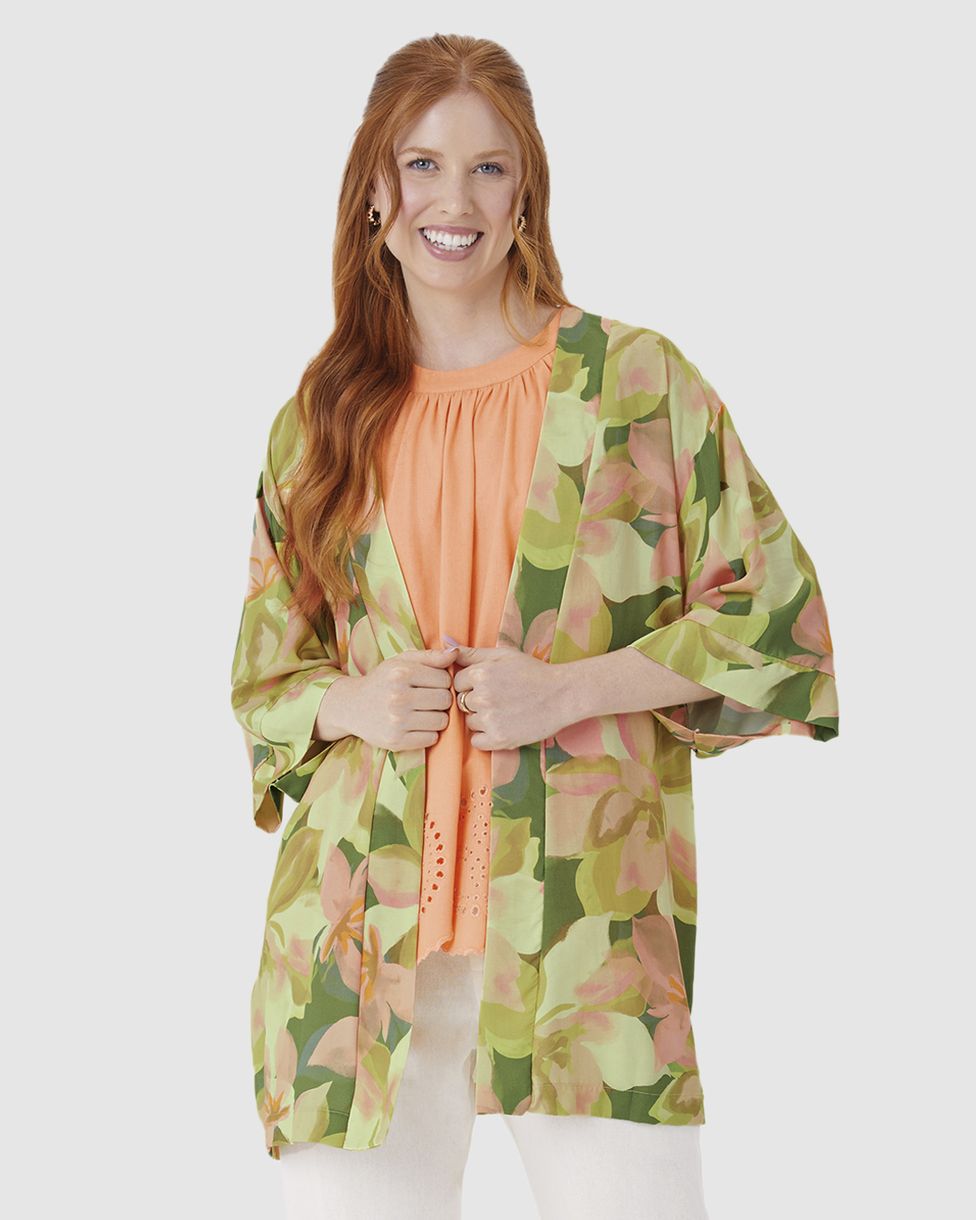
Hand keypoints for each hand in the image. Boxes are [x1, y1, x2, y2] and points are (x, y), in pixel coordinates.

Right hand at [340, 646, 457, 751]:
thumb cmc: (382, 681)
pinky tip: (416, 725)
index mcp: (401, 673)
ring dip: (437, 717)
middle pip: (445, 700)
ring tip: (422, 712)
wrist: (351, 707)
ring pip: (441, 721)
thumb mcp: (401, 662)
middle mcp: (398, 697)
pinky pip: (431, 738)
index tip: (430, 684)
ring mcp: (396, 721)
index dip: (442, 682)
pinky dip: (428, 733)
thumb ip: (430, 656)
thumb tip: (456, 653)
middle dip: (441, 700)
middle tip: (428, 699)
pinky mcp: (396, 741)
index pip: (445, 680)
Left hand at [449, 641, 570, 750]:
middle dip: (474, 701)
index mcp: (481, 673)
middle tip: (497, 699)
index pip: (457, 682)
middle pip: (461, 702)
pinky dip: (485, 737)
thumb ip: (474, 653)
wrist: (563, 695)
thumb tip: (448, 649)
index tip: (487, 685)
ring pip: (469, 722)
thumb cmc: (534, 672)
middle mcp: (482, 697)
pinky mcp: (500, 739)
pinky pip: (476, 741)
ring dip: (480, 719)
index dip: (470, 684)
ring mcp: (491, 719)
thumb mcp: (504, 655)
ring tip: (503, 711)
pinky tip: (501, 725)